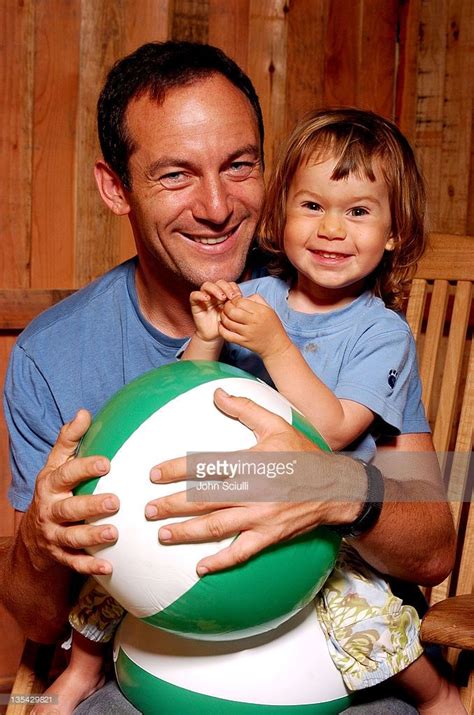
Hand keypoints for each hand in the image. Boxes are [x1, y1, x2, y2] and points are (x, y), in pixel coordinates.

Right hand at [20, 410, 119, 574]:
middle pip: (69, 508)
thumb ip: (69, 439)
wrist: (33, 533)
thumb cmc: (55, 490)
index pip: (66, 474)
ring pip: (71, 537)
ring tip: (113, 534)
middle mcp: (50, 510)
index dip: (85, 468)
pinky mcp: (59, 555)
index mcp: (51, 484)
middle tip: (115, 501)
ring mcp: (53, 535)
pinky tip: (109, 568)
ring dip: (92, 536)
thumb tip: (84, 412)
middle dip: (91, 506)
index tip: (106, 463)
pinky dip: (90, 566)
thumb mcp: (56, 464)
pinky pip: (74, 563)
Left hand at [146, 389, 362, 573]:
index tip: (154, 474)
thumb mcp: (277, 425)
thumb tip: (217, 393)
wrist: (335, 488)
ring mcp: (261, 517)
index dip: (177, 470)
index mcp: (251, 462)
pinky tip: (200, 568)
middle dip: (173, 505)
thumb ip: (245, 409)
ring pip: (217, 527)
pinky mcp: (269, 536)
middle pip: (204, 500)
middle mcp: (253, 491)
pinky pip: (241, 553)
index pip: (206, 466)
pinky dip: (220, 562)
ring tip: (163, 535)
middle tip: (148, 509)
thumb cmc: (303, 454)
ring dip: (187, 532)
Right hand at [190, 280, 240, 342]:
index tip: (238, 296)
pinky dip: (200, 294)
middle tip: (231, 297)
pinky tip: (207, 299)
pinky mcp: (195, 304)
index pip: (228, 284)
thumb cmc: (227, 325)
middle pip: (218, 282)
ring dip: (215, 289)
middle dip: (225, 287)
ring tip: (221, 298)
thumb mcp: (235, 314)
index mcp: (225, 294)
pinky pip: (194, 295)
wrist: (215, 336)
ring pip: (206, 285)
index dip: (233, 288)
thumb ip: (240, 305)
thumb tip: (246, 298)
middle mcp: (214, 294)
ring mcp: (204, 298)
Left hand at [219, 294, 291, 358]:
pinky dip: (221, 329)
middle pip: (232, 311)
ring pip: (228, 322)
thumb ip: (256, 299)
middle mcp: (253, 322)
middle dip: (226, 307)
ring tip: (224, 314)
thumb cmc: (272, 325)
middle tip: (226, 306)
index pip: (240, 301)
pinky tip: (222, 324)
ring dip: (222, 316)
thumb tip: (241, 296)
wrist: (275, 345)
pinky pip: (227, 335)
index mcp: (260, 311)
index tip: (234, 301)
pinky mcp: (243, 342)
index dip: (234, 299)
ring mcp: (247, 333)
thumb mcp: (269, 309)